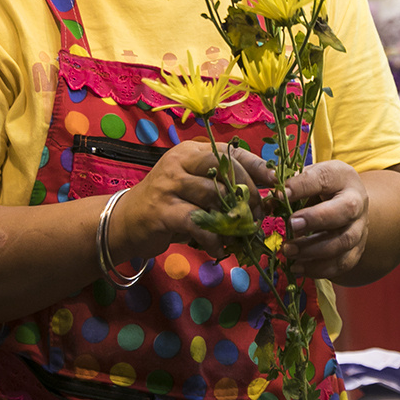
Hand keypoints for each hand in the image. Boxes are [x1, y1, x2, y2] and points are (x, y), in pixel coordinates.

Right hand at [115, 141, 274, 258]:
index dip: (255, 166)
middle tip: (258, 214)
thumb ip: (219, 186)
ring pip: (213, 196)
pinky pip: (197, 223)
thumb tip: (260, 199)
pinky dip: (213, 237)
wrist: (125, 221)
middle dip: (247, 193)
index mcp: (190, 152)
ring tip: (242, 235)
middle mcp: (179, 163)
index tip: (274, 181)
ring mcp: (168, 185)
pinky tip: (219, 248)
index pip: (229, 152)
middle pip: (223, 170)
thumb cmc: (168, 203)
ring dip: (233, 219)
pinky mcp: (162, 210)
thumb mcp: (192, 186)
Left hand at [278, 160, 369, 279]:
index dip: (301, 186)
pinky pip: (342, 264)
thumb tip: (271, 198)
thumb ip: (291, 186)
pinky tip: (297, 267)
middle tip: (291, 225)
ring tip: (288, 251)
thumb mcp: (309, 178)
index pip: (324, 178)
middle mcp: (357, 201)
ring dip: (313, 250)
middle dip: (316, 219)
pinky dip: (318, 269)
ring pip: (344, 242)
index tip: (279, 193)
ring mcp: (360, 228)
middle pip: (345, 210)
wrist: (349, 204)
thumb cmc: (322, 189)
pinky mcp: (357, 250)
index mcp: (342, 177)